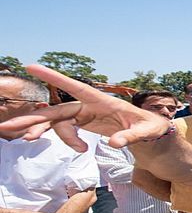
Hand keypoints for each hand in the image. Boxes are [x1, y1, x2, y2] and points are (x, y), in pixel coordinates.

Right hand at [0, 65, 169, 149]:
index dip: (54, 78)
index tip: (32, 66)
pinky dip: (60, 137)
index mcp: (104, 101)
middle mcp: (90, 106)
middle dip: (34, 118)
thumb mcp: (149, 132)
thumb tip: (114, 144)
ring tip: (27, 139)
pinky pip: (64, 129)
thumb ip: (132, 136)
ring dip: (41, 129)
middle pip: (57, 111)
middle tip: (8, 126)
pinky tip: (61, 145)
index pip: (76, 87)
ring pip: (57, 121)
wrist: (154, 135)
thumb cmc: (155, 128)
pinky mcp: (85, 124)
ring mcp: (85, 115)